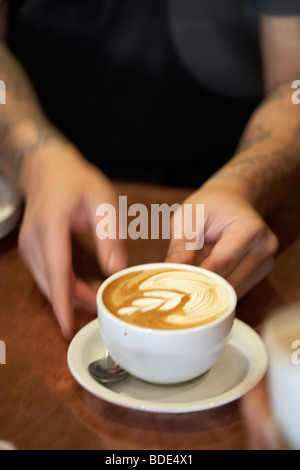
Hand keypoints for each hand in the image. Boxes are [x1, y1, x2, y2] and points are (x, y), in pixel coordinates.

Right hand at [18, 140, 126, 338]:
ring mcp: (28, 247)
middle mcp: (33, 241)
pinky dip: (64, 287)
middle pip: (53, 284)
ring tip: (100, 295)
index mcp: (51, 226)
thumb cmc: (77, 181)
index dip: (63, 302)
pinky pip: (47, 277)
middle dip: (77, 302)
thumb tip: (115, 270)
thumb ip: (109, 236)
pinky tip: (84, 286)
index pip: (57, 272)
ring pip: (49, 284)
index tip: (68, 327)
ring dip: (72, 295)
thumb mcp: (103, 201)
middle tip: (106, 306)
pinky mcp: (31, 251)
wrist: (47, 168)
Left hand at [165, 181, 278, 297]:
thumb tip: (171, 269)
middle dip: (203, 288)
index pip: (222, 262)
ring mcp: (267, 261)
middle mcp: (264, 246)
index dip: (198, 277)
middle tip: (177, 291)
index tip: (176, 288)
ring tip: (190, 285)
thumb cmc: (208, 205)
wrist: (231, 199)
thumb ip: (181, 244)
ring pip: (235, 290)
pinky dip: (220, 291)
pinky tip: (205, 283)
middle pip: (230, 281)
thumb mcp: (189, 216)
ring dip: (212, 292)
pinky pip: (238, 289)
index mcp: (249, 228)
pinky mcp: (262, 271)